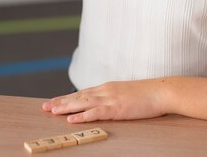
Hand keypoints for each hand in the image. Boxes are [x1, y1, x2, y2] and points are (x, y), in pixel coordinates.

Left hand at [42, 80, 166, 122]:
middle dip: (61, 101)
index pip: (82, 92)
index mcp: (107, 87)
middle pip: (78, 96)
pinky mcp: (115, 108)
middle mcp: (105, 91)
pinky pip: (95, 113)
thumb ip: (114, 96)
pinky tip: (71, 119)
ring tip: (51, 110)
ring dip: (65, 107)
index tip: (54, 100)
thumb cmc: (147, 94)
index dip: (67, 97)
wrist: (160, 91)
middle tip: (45, 106)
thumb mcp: (126, 93)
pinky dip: (81, 116)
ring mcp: (109, 99)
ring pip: (82, 103)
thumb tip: (106, 103)